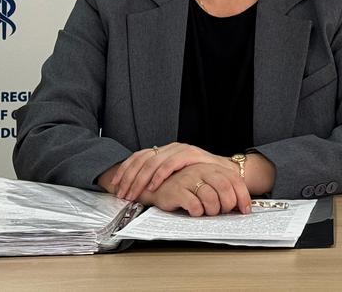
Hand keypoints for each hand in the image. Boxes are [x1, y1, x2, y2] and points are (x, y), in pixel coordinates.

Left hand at [109, 143, 227, 201]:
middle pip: (141, 159)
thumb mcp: (175, 176)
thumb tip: (135, 189)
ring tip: (134, 193)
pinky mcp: (190, 154)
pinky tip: (153, 186)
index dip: (124, 170)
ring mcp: (179, 150)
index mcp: (163, 151)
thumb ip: (159, 178)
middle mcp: (169, 148)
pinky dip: (159, 175)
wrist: (226, 173)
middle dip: (129, 178)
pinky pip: (170, 164)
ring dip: (140, 179)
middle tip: (122, 194)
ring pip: (152, 162)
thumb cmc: (200, 177)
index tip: (115, 185)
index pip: (138, 157)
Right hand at [140, 163, 252, 216]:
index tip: (245, 211)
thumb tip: (242, 207)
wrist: (159, 185)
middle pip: (225, 189)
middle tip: (223, 213)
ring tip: (208, 212)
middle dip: (227, 205)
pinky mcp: (177, 190)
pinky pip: (194, 205)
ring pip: (211, 198)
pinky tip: (195, 212)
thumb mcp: (207, 183)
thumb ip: (223, 190)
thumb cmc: (187, 187)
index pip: (235, 181)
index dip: (243, 197)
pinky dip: (198, 212)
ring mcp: (189, 179)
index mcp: (213, 168)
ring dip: (212, 210)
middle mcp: (202, 171)